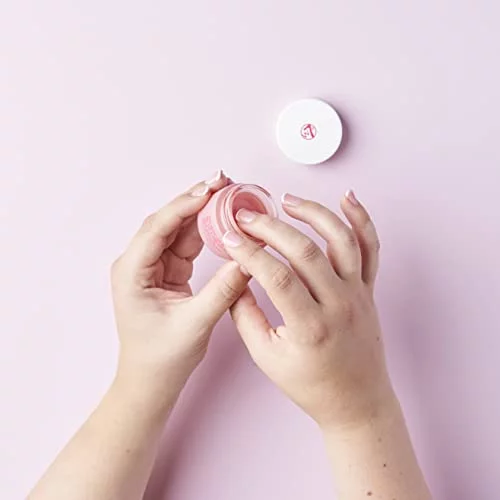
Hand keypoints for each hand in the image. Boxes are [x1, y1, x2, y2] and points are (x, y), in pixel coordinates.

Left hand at [111, 171, 247, 394]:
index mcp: (132, 272)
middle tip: (223, 182)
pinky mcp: (168, 272)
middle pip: (167, 221)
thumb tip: (247, 260)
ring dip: (201, 212)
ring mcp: (153, 266)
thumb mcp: (195, 323)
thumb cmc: (162, 357)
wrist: (152, 380)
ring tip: (227, 195)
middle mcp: (138, 264)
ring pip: (178, 229)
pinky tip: (221, 220)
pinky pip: (187, 244)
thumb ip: (223, 290)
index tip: (211, 189)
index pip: (158, 228)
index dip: (185, 205)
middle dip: (195, 201)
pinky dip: (205, 231)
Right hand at [224, 191, 393, 430]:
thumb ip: (246, 316)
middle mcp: (339, 305)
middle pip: (304, 251)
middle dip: (271, 228)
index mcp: (310, 328)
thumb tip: (234, 279)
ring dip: (314, 213)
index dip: (249, 253)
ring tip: (287, 201)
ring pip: (341, 240)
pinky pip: (371, 249)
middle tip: (247, 216)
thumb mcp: (266, 357)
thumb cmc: (311, 384)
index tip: (230, 238)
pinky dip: (362, 220)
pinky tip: (348, 198)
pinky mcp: (369, 290)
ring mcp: (358, 294)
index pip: (276, 276)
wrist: (356, 401)